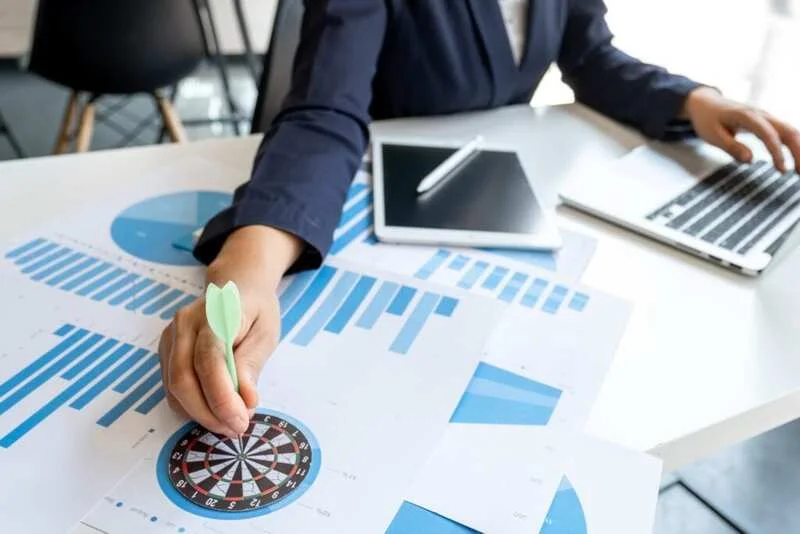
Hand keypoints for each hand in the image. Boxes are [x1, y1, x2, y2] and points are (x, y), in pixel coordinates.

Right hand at [158, 226, 301, 435]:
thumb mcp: (266, 332)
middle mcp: (184, 324)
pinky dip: (192, 407)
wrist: (236, 286)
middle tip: (237, 429)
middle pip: (184, 378)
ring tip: (230, 422)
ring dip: (201, 414)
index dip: (222, 397)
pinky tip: (214, 410)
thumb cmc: (256, 309)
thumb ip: (252, 364)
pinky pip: (173, 388)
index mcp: (213, 314)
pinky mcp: (166, 352)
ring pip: (174, 388)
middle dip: (209, 413)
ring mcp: (170, 338)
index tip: (241, 421)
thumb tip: (245, 401)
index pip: (209, 360)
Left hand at [682, 87, 799, 172]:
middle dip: (798, 151)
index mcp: (746, 116)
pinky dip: (793, 147)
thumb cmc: (707, 119)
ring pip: (790, 132)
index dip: (777, 152)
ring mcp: (766, 118)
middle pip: (788, 131)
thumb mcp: (712, 135)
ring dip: (799, 150)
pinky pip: (785, 134)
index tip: (782, 170)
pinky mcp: (767, 123)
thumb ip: (731, 147)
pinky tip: (796, 161)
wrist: (706, 103)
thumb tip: (750, 160)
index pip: (768, 133)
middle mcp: (761, 114)